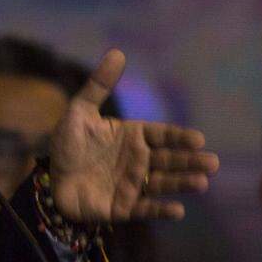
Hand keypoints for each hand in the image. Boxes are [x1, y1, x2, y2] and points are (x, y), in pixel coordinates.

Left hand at [47, 49, 219, 222]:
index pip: (161, 135)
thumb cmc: (67, 145)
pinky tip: (177, 210)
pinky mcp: (124, 208)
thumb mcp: (79, 111)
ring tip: (201, 183)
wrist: (49, 180)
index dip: (179, 137)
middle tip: (212, 163)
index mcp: (132, 137)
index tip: (198, 139)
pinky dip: (161, 210)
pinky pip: (145, 209)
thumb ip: (99, 85)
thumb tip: (117, 52)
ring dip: (182, 183)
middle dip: (190, 161)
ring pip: (163, 183)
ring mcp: (133, 185)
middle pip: (169, 159)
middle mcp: (138, 160)